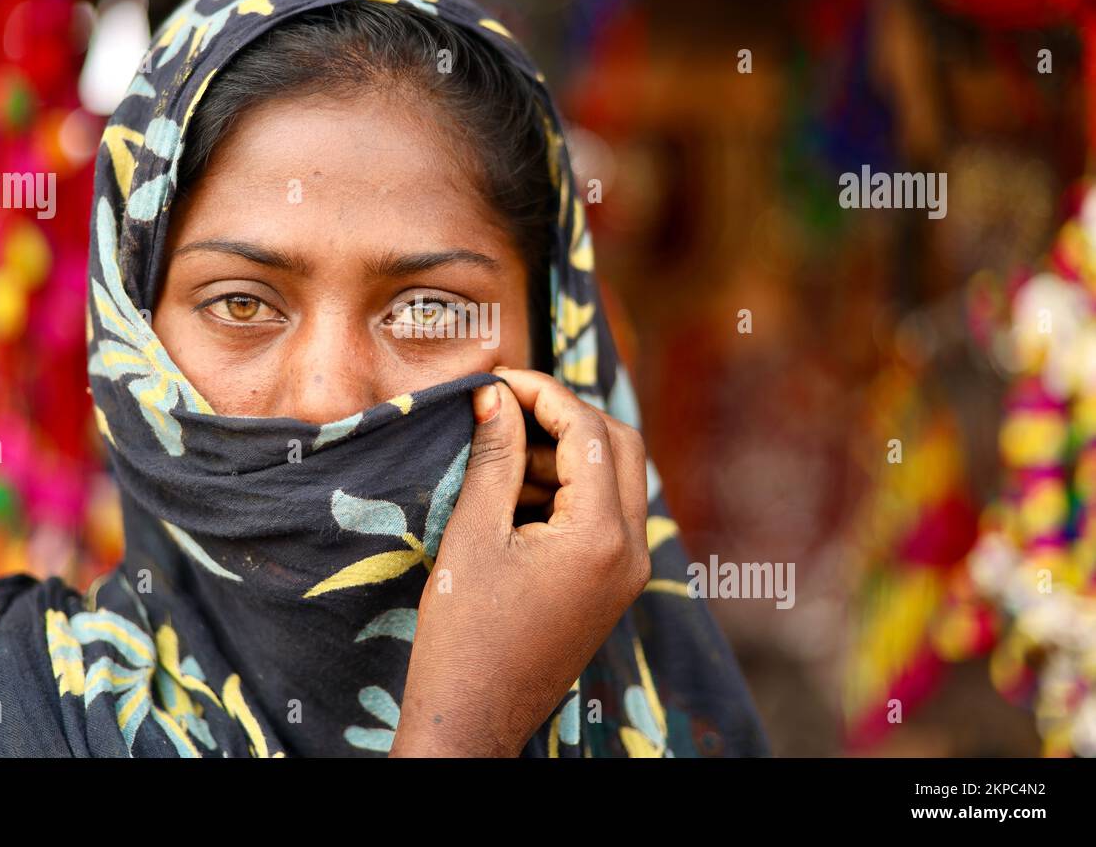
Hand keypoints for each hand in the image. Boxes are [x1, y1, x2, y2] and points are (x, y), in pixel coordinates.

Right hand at [389, 367, 650, 756]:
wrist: (475, 717)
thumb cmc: (465, 633)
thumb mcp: (474, 534)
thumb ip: (493, 457)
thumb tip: (496, 394)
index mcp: (600, 536)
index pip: (588, 432)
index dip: (544, 393)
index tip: (500, 378)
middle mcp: (631, 550)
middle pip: (620, 445)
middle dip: (566, 417)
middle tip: (508, 408)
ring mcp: (628, 571)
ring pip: (617, 478)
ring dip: (566, 454)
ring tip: (501, 460)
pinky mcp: (614, 584)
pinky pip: (607, 514)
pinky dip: (569, 489)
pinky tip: (516, 496)